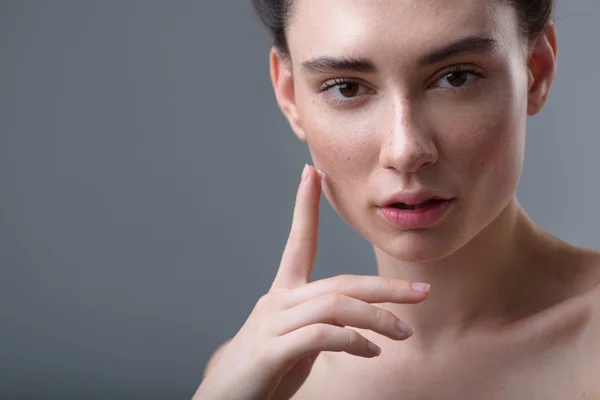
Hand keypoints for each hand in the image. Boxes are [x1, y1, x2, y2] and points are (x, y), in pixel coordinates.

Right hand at [194, 165, 429, 399]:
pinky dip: (353, 341)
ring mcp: (272, 323)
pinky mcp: (271, 348)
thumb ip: (323, 326)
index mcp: (283, 294)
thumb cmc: (265, 371)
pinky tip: (371, 351)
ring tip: (403, 332)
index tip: (312, 172)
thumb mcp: (299, 343)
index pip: (297, 243)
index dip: (304, 206)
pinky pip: (320, 335)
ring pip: (334, 305)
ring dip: (376, 318)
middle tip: (421, 292)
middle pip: (339, 283)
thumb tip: (361, 329)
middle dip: (384, 286)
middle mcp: (277, 301)